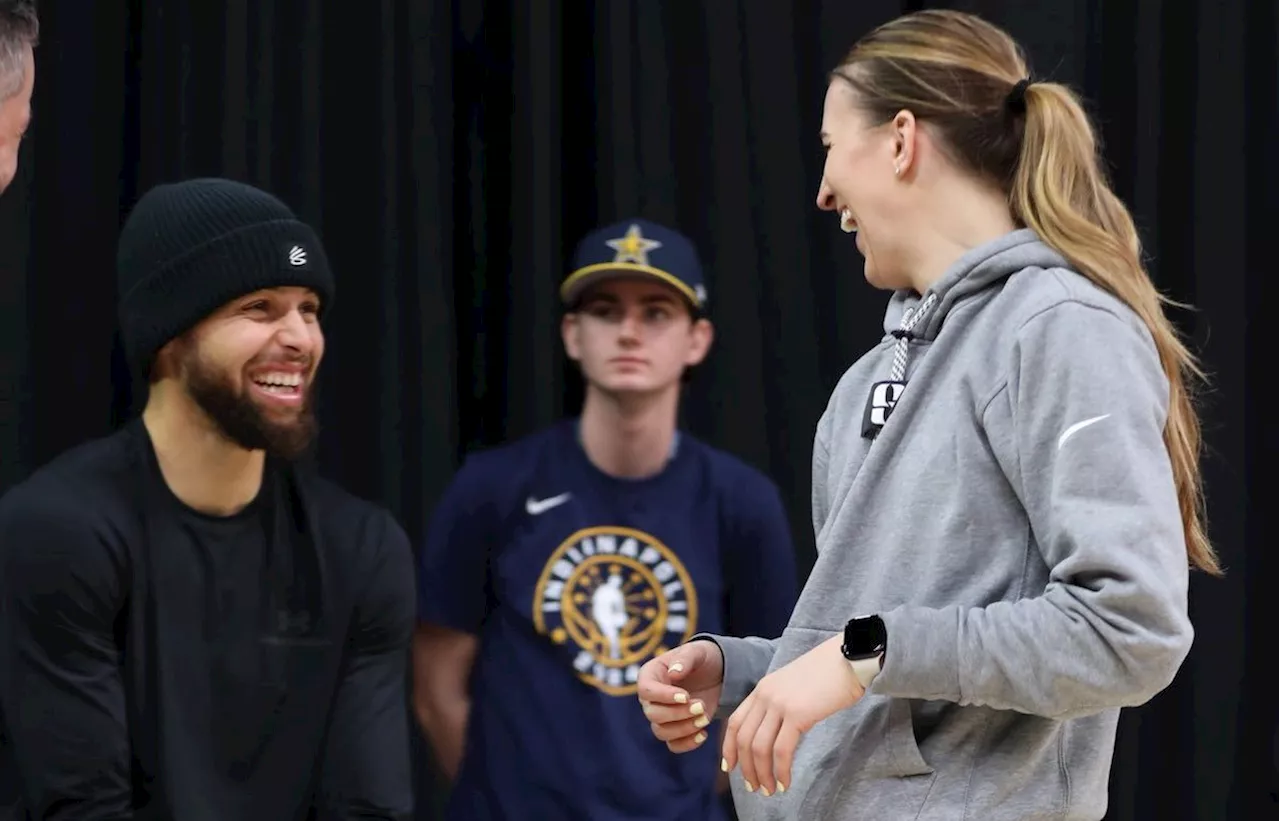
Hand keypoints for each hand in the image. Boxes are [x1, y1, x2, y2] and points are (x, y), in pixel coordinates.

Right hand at [637, 640, 725, 752]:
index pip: (646, 690)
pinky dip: (687, 744)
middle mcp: (651, 698)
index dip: (663, 696)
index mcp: (650, 675)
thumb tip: (673, 673)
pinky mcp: (675, 729)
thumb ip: (685, 659)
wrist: (718, 673)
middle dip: (678, 713)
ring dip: (684, 729)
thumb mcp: (697, 652)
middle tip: (701, 705)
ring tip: (705, 717)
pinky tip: (704, 734)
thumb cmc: (703, 658)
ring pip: (661, 732)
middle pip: (653, 714)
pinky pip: (673, 745)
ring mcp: (662, 715)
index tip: (686, 696)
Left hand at [721, 635, 864, 796]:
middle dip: (746, 768)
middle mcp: (765, 695)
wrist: (849, 657)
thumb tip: (777, 731)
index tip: (730, 767)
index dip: (728, 748)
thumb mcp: (794, 686)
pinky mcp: (797, 714)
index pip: (735, 722)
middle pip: (743, 738)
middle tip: (754, 787)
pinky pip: (781, 750)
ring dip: (762, 773)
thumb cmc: (829, 673)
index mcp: (763, 688)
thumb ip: (781, 704)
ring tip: (770, 789)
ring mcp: (779, 704)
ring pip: (758, 748)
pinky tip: (785, 782)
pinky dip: (781, 770)